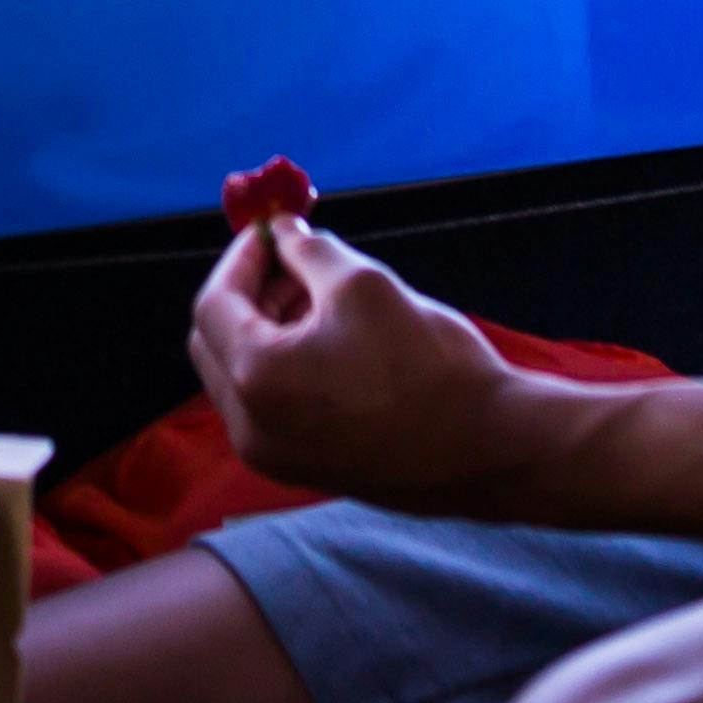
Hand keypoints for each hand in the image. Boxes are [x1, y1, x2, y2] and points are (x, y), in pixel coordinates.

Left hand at [189, 219, 541, 507]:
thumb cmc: (428, 363)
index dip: (240, 259)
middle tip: (292, 262)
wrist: (488, 449)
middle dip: (248, 294)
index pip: (214, 303)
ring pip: (240, 377)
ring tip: (319, 298)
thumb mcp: (363, 283)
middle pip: (214, 343)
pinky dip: (282, 368)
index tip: (272, 231)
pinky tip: (331, 343)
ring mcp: (273, 457)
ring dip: (265, 330)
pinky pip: (268, 407)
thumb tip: (283, 232)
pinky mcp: (301, 470)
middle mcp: (250, 427)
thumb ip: (307, 251)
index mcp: (256, 377)